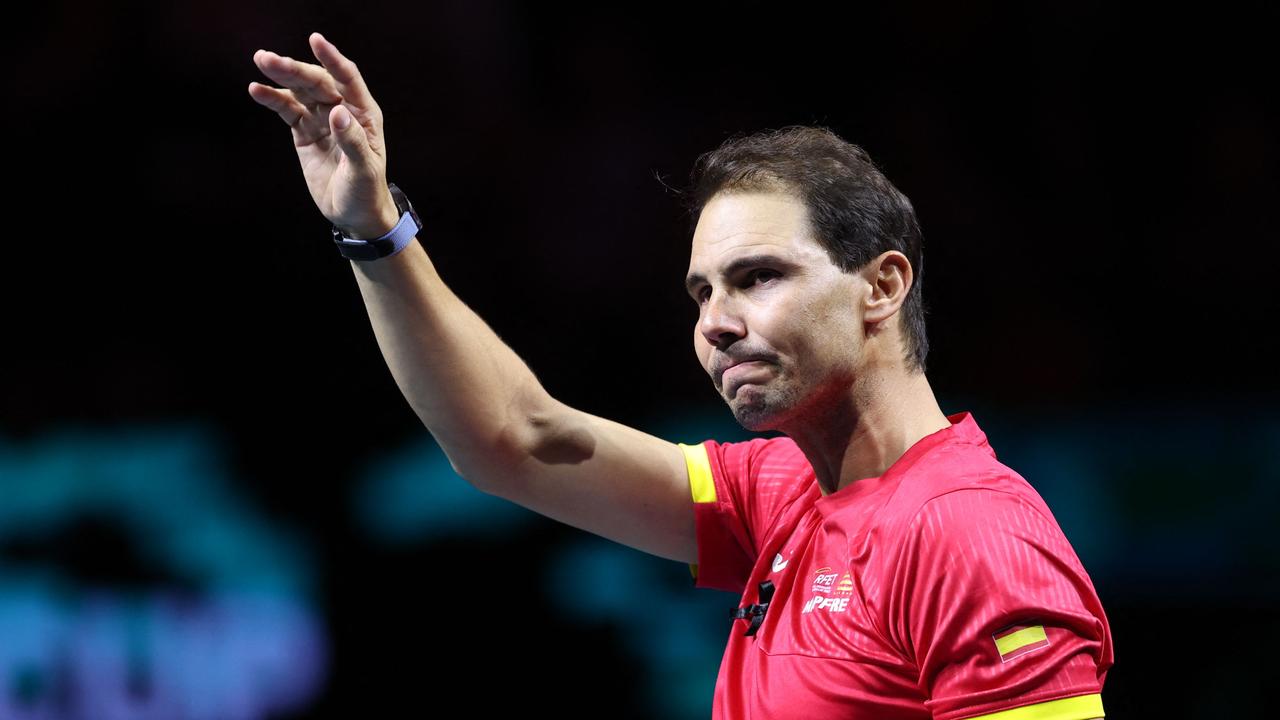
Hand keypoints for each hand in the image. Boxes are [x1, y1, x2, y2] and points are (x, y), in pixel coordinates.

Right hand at [248, 33, 400, 238]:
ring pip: (300, 92)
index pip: (347, 79)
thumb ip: (351, 141)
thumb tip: (337, 112)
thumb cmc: (366, 192)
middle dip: (295, 69)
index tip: (315, 40)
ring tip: (261, 62)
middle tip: (268, 59)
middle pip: (318, 82)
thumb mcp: (363, 170)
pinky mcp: (305, 133)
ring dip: (281, 77)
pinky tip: (257, 90)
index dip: (332, 59)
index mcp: (364, 114)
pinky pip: (288, 110)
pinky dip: (273, 100)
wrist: (354, 215)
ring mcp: (322, 120)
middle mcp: (343, 111)